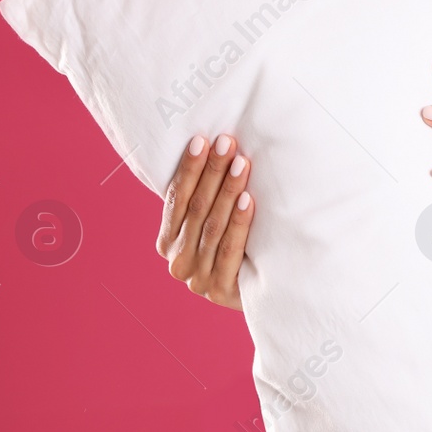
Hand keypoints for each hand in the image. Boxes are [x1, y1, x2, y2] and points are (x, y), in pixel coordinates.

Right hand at [157, 133, 254, 310]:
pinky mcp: (219, 291)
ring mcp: (196, 279)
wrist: (265, 292)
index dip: (189, 169)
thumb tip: (211, 146)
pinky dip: (238, 222)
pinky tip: (247, 199)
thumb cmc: (239, 246)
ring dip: (227, 190)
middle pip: (196, 207)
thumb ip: (205, 199)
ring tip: (241, 163)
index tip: (202, 140)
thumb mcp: (214, 223)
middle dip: (212, 172)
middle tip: (227, 142)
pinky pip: (229, 249)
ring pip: (212, 225)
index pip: (177, 198)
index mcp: (167, 242)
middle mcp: (177, 261)